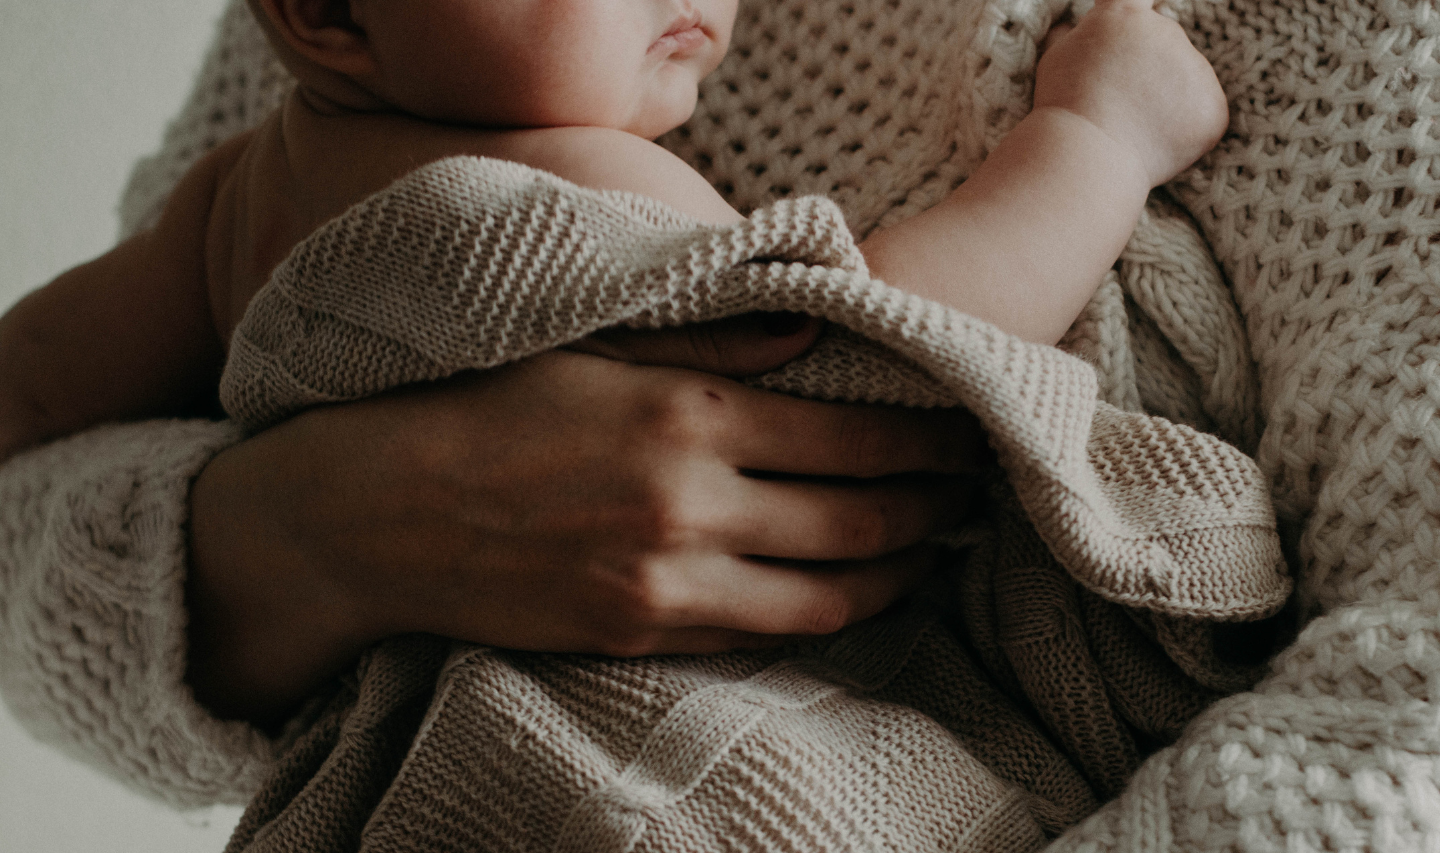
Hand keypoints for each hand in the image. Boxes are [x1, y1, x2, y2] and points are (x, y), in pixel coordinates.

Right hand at [187, 317, 987, 723]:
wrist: (378, 511)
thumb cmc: (485, 406)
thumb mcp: (594, 343)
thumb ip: (714, 337)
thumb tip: (817, 331)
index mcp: (688, 414)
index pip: (855, 437)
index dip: (929, 442)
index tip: (968, 435)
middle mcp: (691, 505)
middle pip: (861, 520)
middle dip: (934, 510)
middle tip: (974, 497)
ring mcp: (667, 583)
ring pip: (825, 596)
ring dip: (897, 575)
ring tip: (933, 554)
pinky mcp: (640, 635)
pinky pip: (761, 636)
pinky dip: (822, 617)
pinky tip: (848, 596)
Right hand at [1034, 0, 1227, 186]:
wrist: (1086, 158)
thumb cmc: (1063, 109)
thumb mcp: (1056, 58)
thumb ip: (1074, 35)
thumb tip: (1075, 27)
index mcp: (1126, 15)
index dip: (1142, 5)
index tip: (1146, 8)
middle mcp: (1168, 32)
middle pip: (1163, 44)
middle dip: (1147, 68)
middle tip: (1117, 103)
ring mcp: (1196, 70)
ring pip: (1185, 82)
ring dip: (1166, 100)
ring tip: (1131, 129)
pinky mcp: (1213, 109)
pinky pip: (1202, 115)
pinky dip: (1183, 131)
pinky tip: (1152, 144)